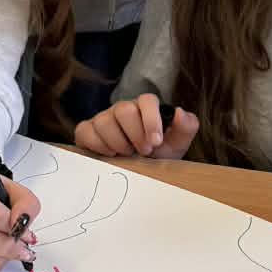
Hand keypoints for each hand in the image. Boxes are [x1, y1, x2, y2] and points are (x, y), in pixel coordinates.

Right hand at [74, 95, 199, 159]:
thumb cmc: (158, 154)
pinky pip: (85, 131)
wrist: (139, 171)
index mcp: (145, 108)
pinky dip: (97, 145)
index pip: (147, 100)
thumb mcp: (177, 144)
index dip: (151, 120)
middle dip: (135, 135)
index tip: (156, 142)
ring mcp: (103, 118)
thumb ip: (186, 127)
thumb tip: (179, 112)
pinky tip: (109, 155)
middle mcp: (123, 109)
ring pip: (104, 121)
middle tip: (144, 153)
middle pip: (124, 110)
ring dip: (117, 142)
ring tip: (127, 155)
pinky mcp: (87, 130)